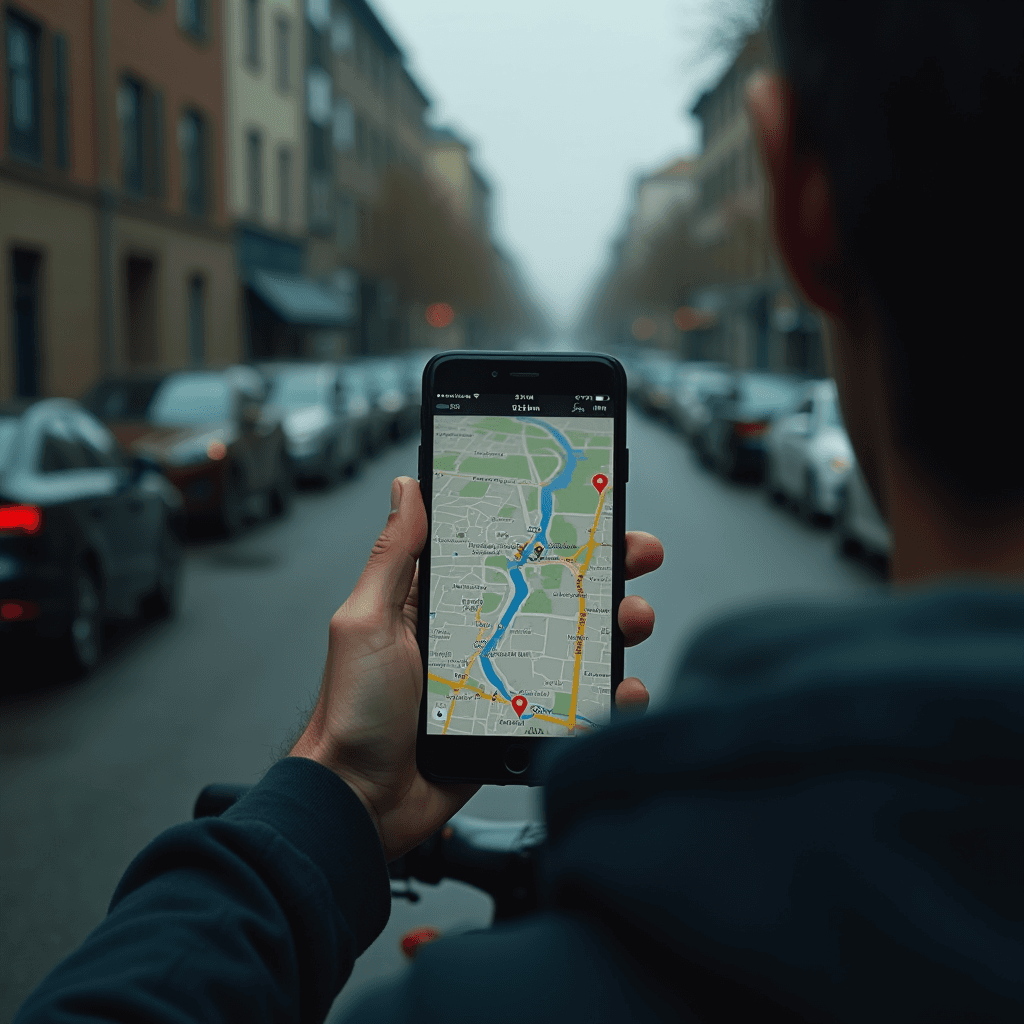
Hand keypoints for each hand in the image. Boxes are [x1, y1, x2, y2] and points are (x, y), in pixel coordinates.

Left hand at [289, 476, 663, 861]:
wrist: (361, 803)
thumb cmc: (352, 712)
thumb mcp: (367, 621)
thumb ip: (393, 558)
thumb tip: (408, 489)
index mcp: (446, 603)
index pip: (509, 552)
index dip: (552, 530)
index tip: (590, 510)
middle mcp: (484, 635)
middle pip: (556, 592)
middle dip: (604, 570)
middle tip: (638, 554)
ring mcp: (509, 680)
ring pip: (578, 644)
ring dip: (617, 626)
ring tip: (634, 619)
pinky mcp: (523, 723)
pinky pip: (578, 704)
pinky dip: (611, 696)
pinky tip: (625, 689)